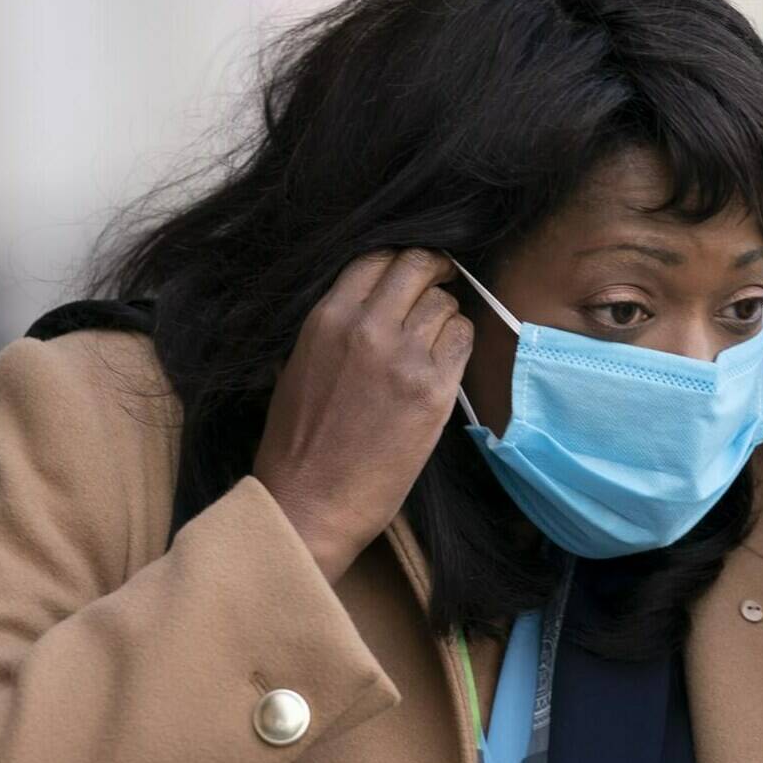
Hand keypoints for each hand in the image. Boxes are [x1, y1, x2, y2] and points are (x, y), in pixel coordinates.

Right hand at [253, 248, 473, 583]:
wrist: (310, 504)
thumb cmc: (298, 444)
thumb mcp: (299, 364)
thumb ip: (336, 326)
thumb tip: (375, 298)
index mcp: (327, 319)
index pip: (377, 258)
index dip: (402, 259)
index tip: (414, 272)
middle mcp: (367, 329)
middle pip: (418, 265)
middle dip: (434, 270)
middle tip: (440, 284)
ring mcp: (405, 358)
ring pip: (446, 303)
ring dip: (446, 315)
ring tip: (436, 338)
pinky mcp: (434, 391)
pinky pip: (463, 340)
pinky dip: (460, 343)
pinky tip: (446, 362)